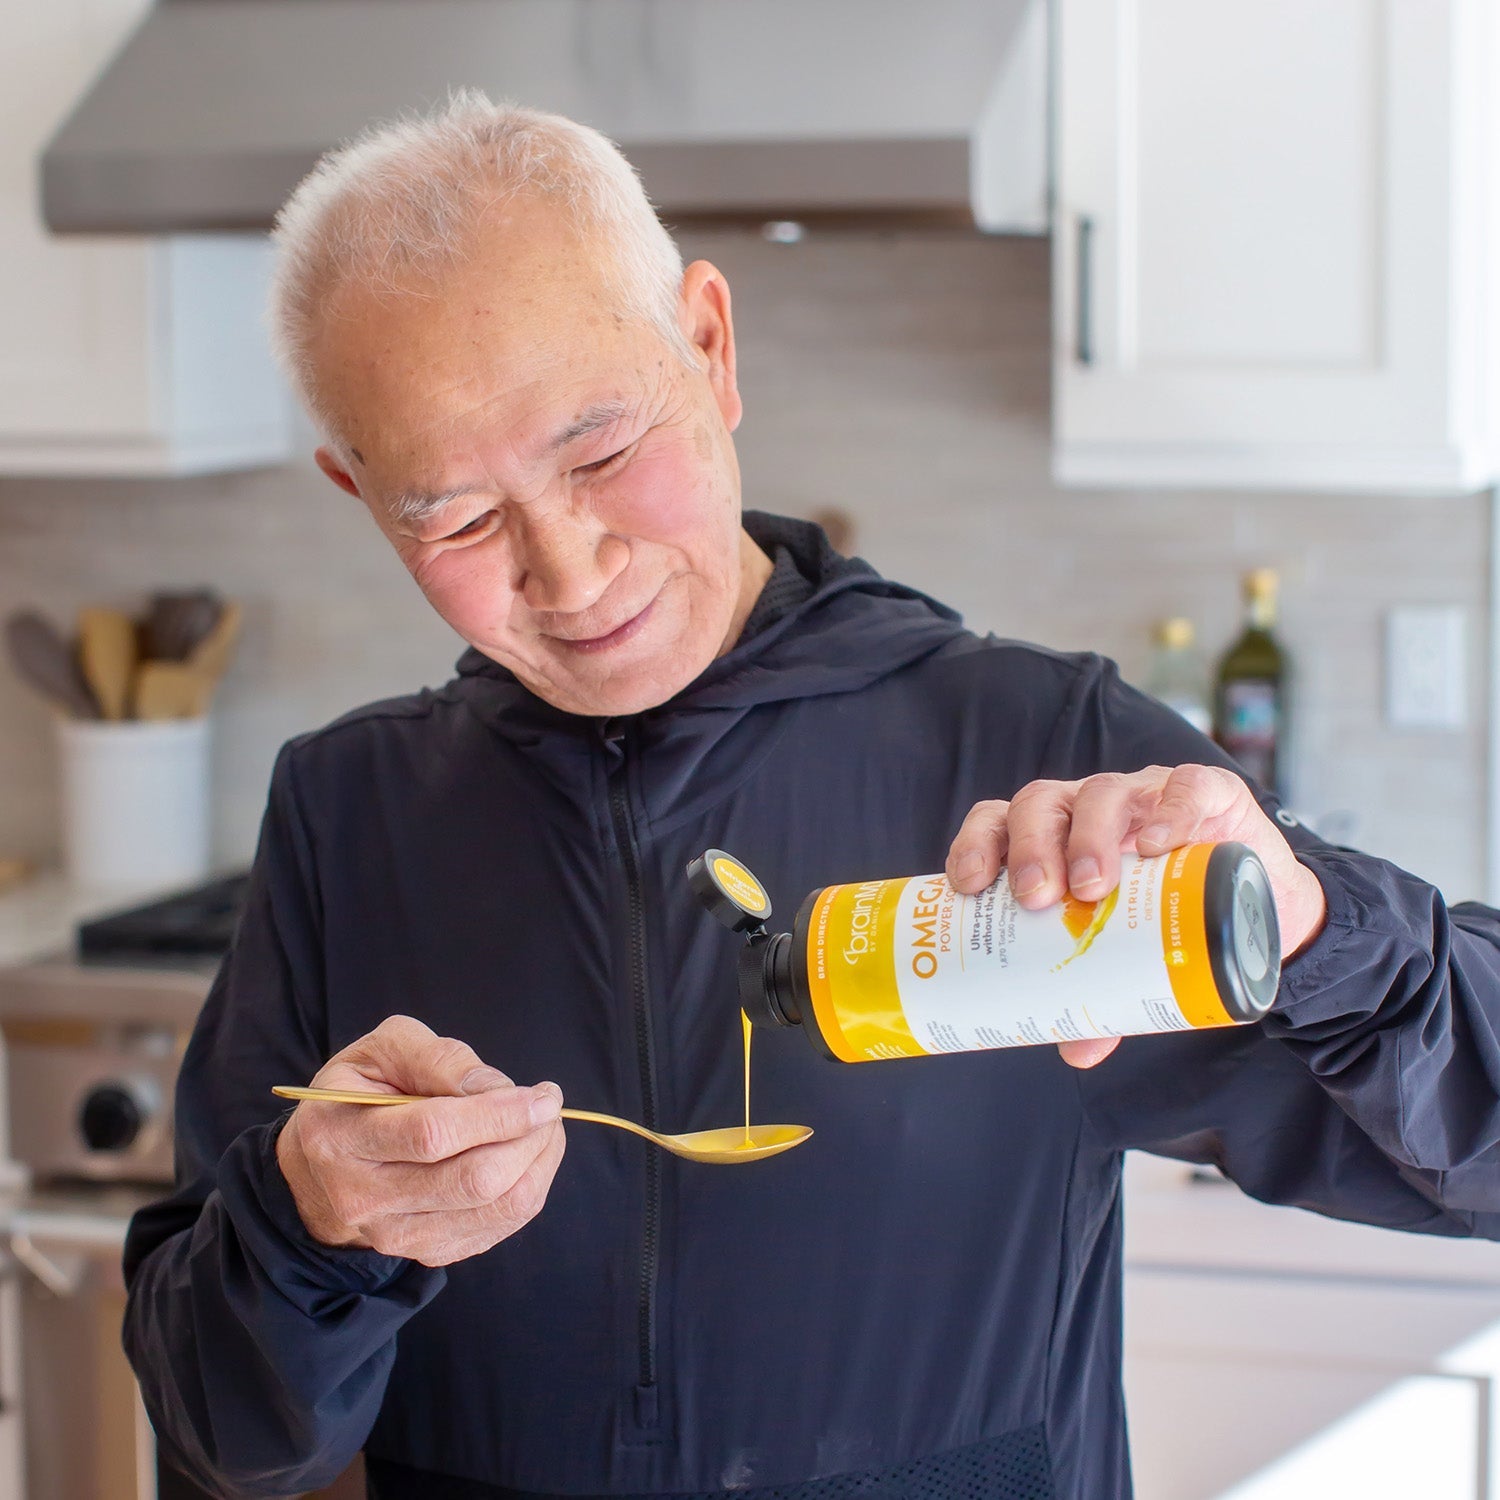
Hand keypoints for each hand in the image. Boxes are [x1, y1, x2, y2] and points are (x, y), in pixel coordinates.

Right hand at [275, 1014, 565, 1265]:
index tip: (543, 1095)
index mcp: (342, 1136)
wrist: (319, 1166)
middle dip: (529, 1139)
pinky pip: (497, 1228)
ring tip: (545, 1126)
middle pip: (472, 1180)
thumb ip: (438, 1058)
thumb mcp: (383, 1049)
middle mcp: (363, 1197)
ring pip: (493, 1209)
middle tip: (548, 1105)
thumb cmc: (359, 1091)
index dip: (499, 1115)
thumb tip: (496, 1088)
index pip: (433, 1134)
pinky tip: (527, 1155)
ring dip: (538, 1164)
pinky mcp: (425, 1253)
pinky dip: (528, 1188)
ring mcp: (394, 1235)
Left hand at [944, 764, 1327, 1070]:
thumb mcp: (1128, 954)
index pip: (997, 823)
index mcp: (1053, 836)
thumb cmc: (1167, 915)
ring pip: (1102, 793)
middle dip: (1030, 846)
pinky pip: (1185, 787)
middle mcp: (1088, 807)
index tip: (969, 886)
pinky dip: (1170, 810)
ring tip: (1092, 887)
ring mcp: (1145, 794)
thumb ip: (1100, 995)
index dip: (976, 844)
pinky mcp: (1208, 793)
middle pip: (1041, 804)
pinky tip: (1160, 842)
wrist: (1258, 899)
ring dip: (1090, 835)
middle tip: (1036, 897)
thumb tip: (1076, 1052)